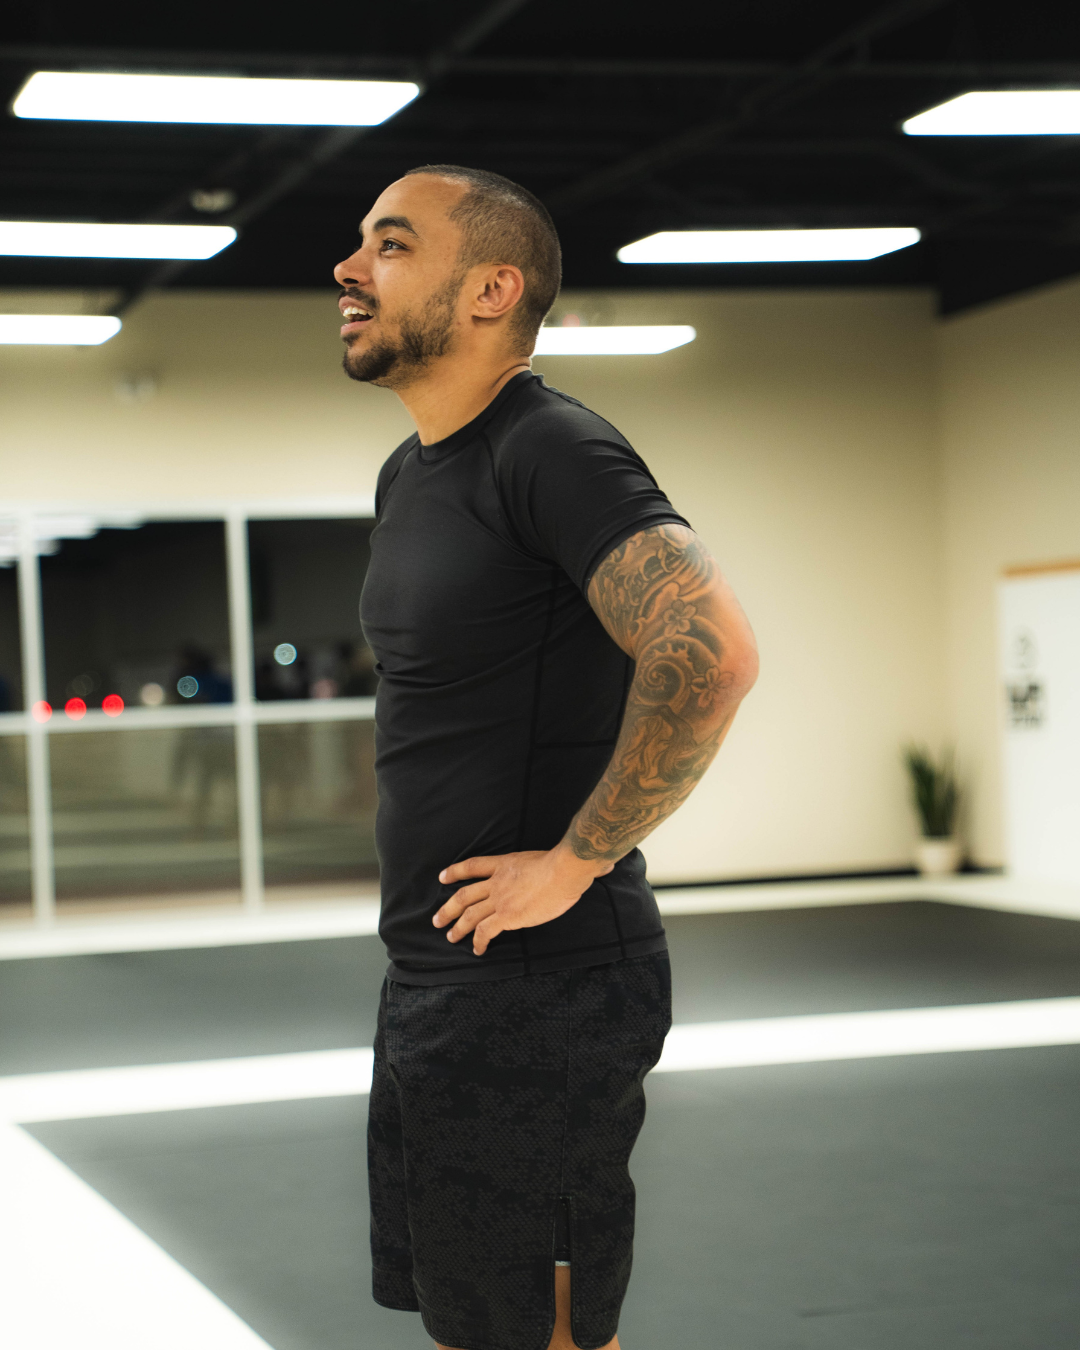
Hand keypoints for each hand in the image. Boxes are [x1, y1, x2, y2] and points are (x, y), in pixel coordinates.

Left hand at [434, 845, 613, 955]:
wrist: (564, 870)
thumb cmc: (567, 863)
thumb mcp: (558, 858)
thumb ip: (571, 861)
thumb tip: (605, 865)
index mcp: (505, 863)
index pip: (473, 866)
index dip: (456, 872)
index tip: (443, 877)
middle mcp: (497, 881)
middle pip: (464, 894)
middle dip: (448, 907)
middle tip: (437, 918)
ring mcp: (500, 899)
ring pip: (469, 914)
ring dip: (457, 926)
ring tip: (449, 936)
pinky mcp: (506, 916)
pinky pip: (485, 931)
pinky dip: (478, 941)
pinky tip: (477, 950)